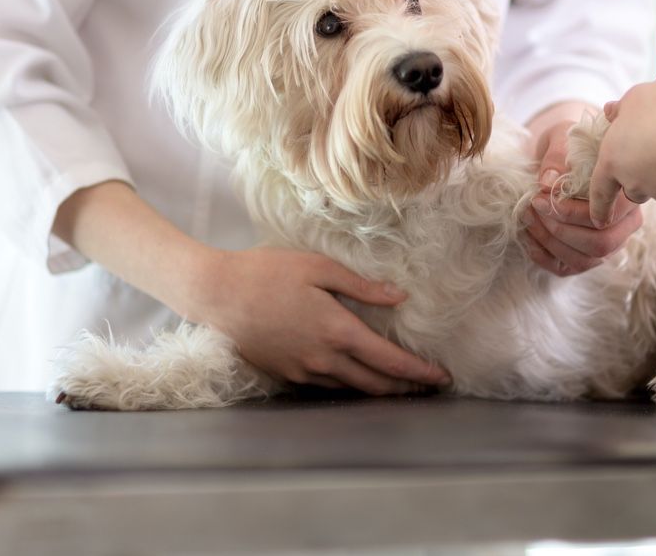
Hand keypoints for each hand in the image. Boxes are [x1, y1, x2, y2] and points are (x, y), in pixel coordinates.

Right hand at [190, 247, 451, 394]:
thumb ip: (361, 286)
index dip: (419, 372)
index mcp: (337, 330)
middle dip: (405, 388)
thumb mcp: (317, 266)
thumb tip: (398, 297)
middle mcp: (324, 358)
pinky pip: (325, 385)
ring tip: (398, 385)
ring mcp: (302, 371)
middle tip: (426, 386)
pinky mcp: (285, 374)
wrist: (215, 294)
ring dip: (378, 389)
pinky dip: (348, 385)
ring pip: (351, 389)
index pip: (390, 361)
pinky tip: (354, 376)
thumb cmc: (266, 272)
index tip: (441, 376)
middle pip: (375, 384)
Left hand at [523, 119, 642, 275]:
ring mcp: (608, 245)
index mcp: (628, 196)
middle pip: (601, 244)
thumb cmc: (568, 147)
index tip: (541, 196)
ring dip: (549, 242)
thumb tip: (549, 182)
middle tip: (534, 207)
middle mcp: (624, 225)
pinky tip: (526, 235)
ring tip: (526, 217)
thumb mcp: (562, 138)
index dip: (573, 211)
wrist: (560, 158)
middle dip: (560, 229)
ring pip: (584, 260)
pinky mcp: (585, 257)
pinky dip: (542, 256)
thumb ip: (559, 155)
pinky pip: (566, 268)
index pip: (610, 214)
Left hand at [588, 82, 655, 224]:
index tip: (597, 221)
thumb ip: (620, 108)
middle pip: (632, 189)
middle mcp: (634, 183)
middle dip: (639, 178)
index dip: (598, 206)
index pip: (600, 191)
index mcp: (613, 161)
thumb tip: (611, 112)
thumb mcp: (636, 97)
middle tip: (654, 153)